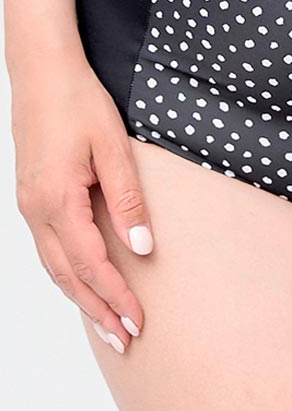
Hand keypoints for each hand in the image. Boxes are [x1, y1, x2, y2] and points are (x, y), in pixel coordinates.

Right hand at [12, 52, 153, 353]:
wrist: (42, 70)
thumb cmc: (79, 101)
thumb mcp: (114, 147)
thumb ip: (128, 200)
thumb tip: (143, 249)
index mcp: (58, 199)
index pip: (91, 264)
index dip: (115, 296)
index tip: (139, 321)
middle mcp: (36, 209)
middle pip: (68, 277)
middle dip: (98, 311)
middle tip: (125, 340)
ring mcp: (28, 204)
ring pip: (53, 267)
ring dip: (81, 298)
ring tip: (108, 325)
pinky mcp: (30, 196)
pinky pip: (47, 248)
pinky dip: (67, 274)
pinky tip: (83, 283)